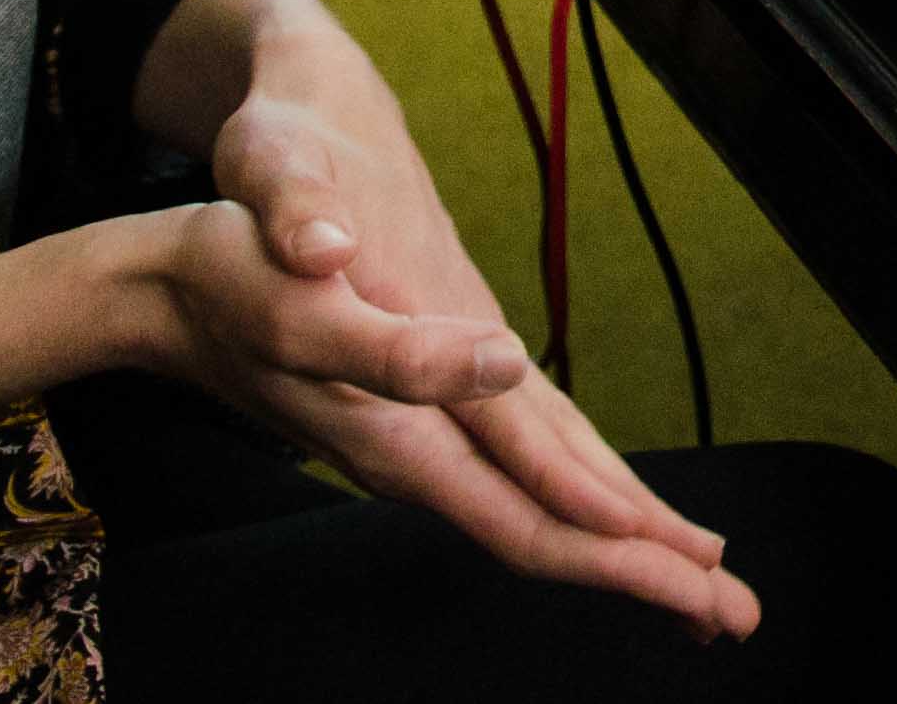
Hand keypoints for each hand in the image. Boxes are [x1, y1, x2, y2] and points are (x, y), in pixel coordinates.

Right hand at [137, 199, 757, 637]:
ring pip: (534, 514)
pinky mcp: (408, 419)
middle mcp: (417, 460)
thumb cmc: (227, 280)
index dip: (624, 555)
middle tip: (739, 617)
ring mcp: (413, 447)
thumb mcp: (307, 300)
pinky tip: (600, 512)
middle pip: (551, 538)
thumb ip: (401, 349)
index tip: (705, 587)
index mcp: (407, 441)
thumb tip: (500, 360)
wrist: (157, 286)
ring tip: (697, 580)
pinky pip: (509, 481)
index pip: (537, 523)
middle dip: (647, 577)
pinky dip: (572, 503)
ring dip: (618, 548)